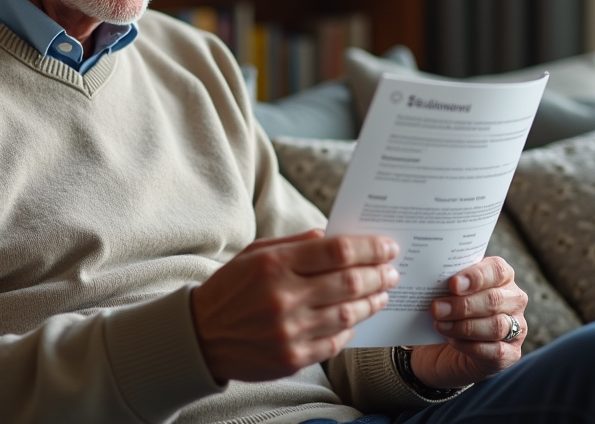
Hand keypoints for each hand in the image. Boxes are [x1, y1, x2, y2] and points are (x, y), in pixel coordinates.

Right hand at [191, 229, 399, 383]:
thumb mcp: (256, 254)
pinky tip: (356, 319)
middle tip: (392, 271)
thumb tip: (333, 236)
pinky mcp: (292, 358)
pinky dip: (351, 329)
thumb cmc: (232, 288)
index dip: (369, 248)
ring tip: (382, 294)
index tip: (388, 247)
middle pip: (349, 283)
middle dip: (378, 275)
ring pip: (348, 314)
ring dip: (372, 302)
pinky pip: (335, 342)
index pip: (337, 251)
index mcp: (275, 264)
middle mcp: (284, 297)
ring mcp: (289, 331)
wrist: (201, 336)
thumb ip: (296, 243)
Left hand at [410, 256, 526, 389]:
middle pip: (494, 299)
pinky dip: (470, 346)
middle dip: (463, 305)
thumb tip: (424, 277)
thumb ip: (444, 282)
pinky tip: (452, 341)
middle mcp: (514, 300)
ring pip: (496, 326)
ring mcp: (517, 328)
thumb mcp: (445, 292)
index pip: (497, 270)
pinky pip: (495, 350)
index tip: (453, 284)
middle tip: (436, 308)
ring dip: (464, 326)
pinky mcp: (511, 354)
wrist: (441, 348)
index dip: (476, 276)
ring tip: (440, 325)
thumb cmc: (447, 311)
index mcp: (502, 277)